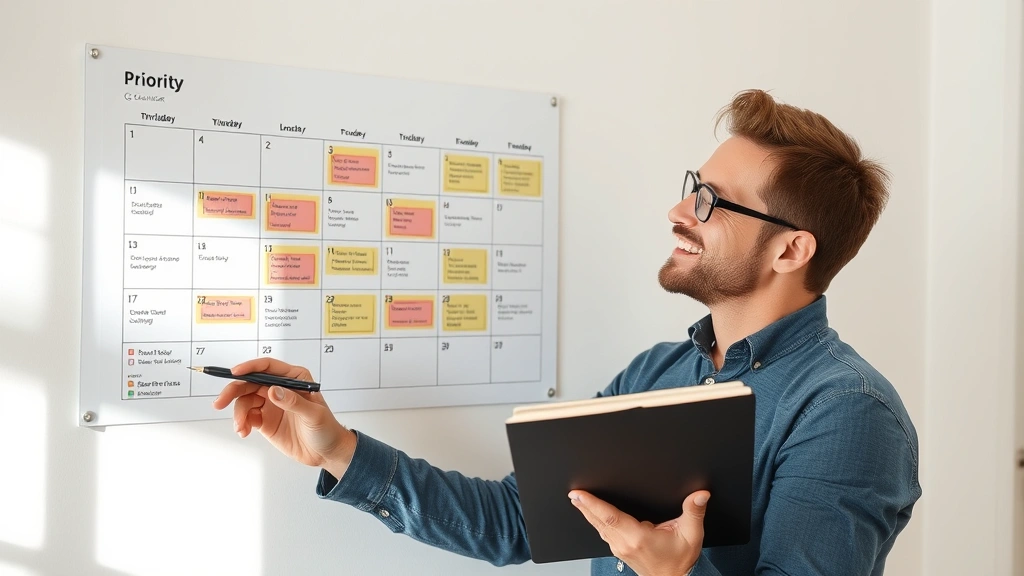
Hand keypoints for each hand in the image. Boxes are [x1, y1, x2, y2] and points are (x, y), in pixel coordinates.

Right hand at [212, 357, 355, 478]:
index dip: (250, 367)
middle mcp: (280, 388)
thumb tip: (273, 391)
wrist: (326, 453)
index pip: (268, 367)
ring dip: (237, 413)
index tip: (234, 373)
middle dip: (233, 391)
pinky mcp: (264, 420)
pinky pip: (246, 416)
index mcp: (294, 378)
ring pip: (244, 400)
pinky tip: (243, 432)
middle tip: (219, 402)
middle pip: (250, 382)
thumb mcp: (314, 415)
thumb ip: (294, 403)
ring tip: (241, 428)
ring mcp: (271, 404)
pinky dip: (241, 423)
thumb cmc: (326, 429)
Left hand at [568, 489, 709, 575]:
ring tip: (578, 499)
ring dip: (588, 513)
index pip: (610, 516)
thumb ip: (694, 511)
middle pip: (600, 521)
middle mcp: (625, 543)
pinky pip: (604, 533)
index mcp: (639, 537)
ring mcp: (620, 548)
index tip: (580, 494)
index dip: (593, 504)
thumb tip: (700, 494)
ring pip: (599, 528)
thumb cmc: (680, 559)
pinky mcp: (620, 550)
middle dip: (585, 506)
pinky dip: (596, 521)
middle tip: (573, 492)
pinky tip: (592, 513)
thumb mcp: (691, 533)